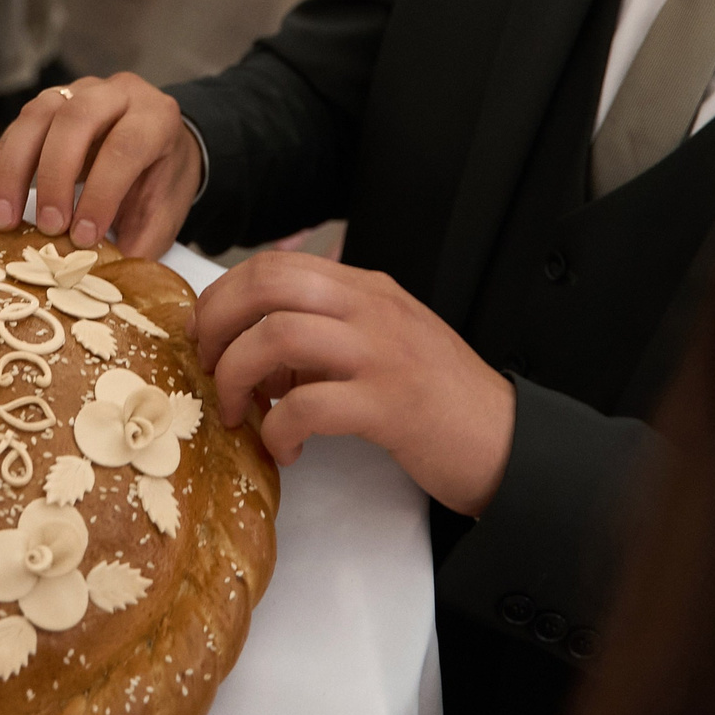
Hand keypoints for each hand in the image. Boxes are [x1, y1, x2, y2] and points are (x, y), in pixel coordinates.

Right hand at [0, 72, 199, 258]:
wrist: (161, 143)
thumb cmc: (161, 178)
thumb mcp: (163, 211)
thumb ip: (138, 242)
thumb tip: (100, 279)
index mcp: (155, 118)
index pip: (124, 147)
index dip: (100, 193)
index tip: (83, 238)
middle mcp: (114, 94)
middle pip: (76, 120)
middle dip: (54, 176)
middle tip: (46, 227)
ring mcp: (76, 93)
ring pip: (36, 117)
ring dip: (13, 171)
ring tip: (1, 220)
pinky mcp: (45, 107)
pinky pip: (12, 133)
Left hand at [191, 251, 513, 513]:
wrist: (506, 441)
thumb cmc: (437, 398)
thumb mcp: (379, 344)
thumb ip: (321, 334)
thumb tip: (250, 350)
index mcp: (365, 289)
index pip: (274, 265)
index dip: (224, 296)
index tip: (208, 338)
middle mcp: (372, 309)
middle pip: (267, 285)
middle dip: (217, 324)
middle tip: (207, 367)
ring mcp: (383, 354)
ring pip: (278, 337)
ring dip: (237, 377)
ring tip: (238, 412)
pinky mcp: (391, 406)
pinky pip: (310, 406)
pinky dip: (280, 430)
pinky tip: (286, 449)